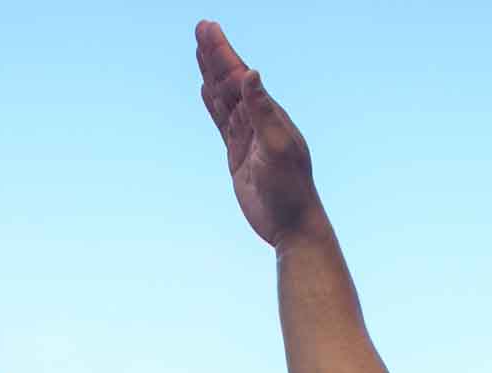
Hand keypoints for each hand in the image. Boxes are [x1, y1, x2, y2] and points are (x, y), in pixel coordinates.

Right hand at [196, 20, 324, 246]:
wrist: (292, 225)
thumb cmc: (290, 188)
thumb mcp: (276, 146)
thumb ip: (262, 110)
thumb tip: (252, 73)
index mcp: (269, 115)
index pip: (241, 77)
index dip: (224, 53)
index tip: (208, 29)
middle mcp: (258, 121)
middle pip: (230, 82)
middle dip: (215, 55)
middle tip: (201, 27)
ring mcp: (247, 138)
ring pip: (224, 99)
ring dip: (211, 75)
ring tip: (200, 50)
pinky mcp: (238, 155)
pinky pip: (221, 123)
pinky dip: (212, 104)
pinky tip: (205, 90)